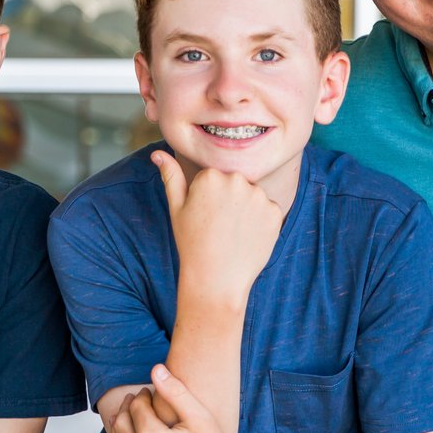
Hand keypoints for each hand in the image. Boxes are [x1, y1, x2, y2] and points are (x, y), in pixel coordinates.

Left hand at [108, 365, 256, 432]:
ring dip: (118, 431)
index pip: (136, 409)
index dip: (141, 396)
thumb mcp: (200, 417)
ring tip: (126, 419)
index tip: (148, 391)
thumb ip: (175, 391)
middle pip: (121, 426)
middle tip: (134, 400)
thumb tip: (155, 369)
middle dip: (126, 409)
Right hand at [153, 150, 283, 299]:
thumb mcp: (177, 208)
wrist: (216, 278)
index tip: (205, 216)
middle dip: (229, 200)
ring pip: (252, 195)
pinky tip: (247, 237)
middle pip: (235, 183)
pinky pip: (268, 210)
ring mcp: (258, 195)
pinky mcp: (275, 212)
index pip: (214, 177)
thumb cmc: (192, 243)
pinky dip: (261, 222)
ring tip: (233, 232)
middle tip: (219, 225)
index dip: (208, 198)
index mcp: (211, 175)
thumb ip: (171, 176)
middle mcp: (237, 179)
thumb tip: (157, 153)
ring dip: (246, 209)